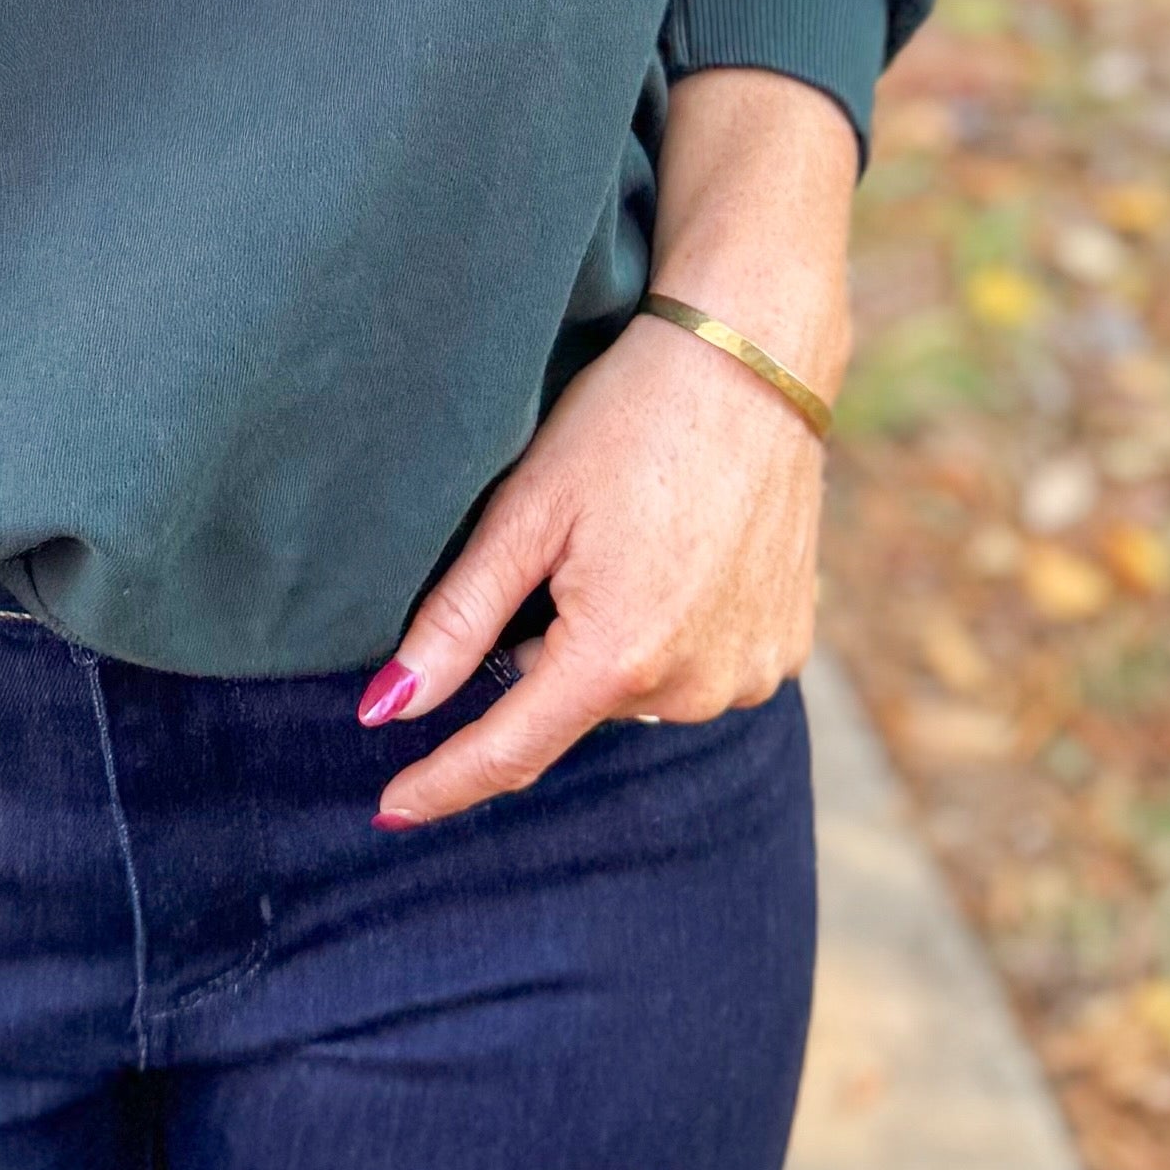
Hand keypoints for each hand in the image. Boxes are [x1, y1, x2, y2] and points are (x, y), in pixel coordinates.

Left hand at [366, 67, 855, 825]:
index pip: (507, 754)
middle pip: (570, 708)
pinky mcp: (785, 650)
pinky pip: (695, 671)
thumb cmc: (626, 420)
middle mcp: (693, 688)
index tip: (386, 809)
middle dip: (538, 658)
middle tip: (552, 553)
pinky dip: (666, 634)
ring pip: (633, 691)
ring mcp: (749, 675)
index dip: (441, 786)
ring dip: (604, 648)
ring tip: (621, 542)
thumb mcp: (525, 512)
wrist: (755, 360)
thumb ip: (455, 622)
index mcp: (617, 656)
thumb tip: (384, 711)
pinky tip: (671, 556)